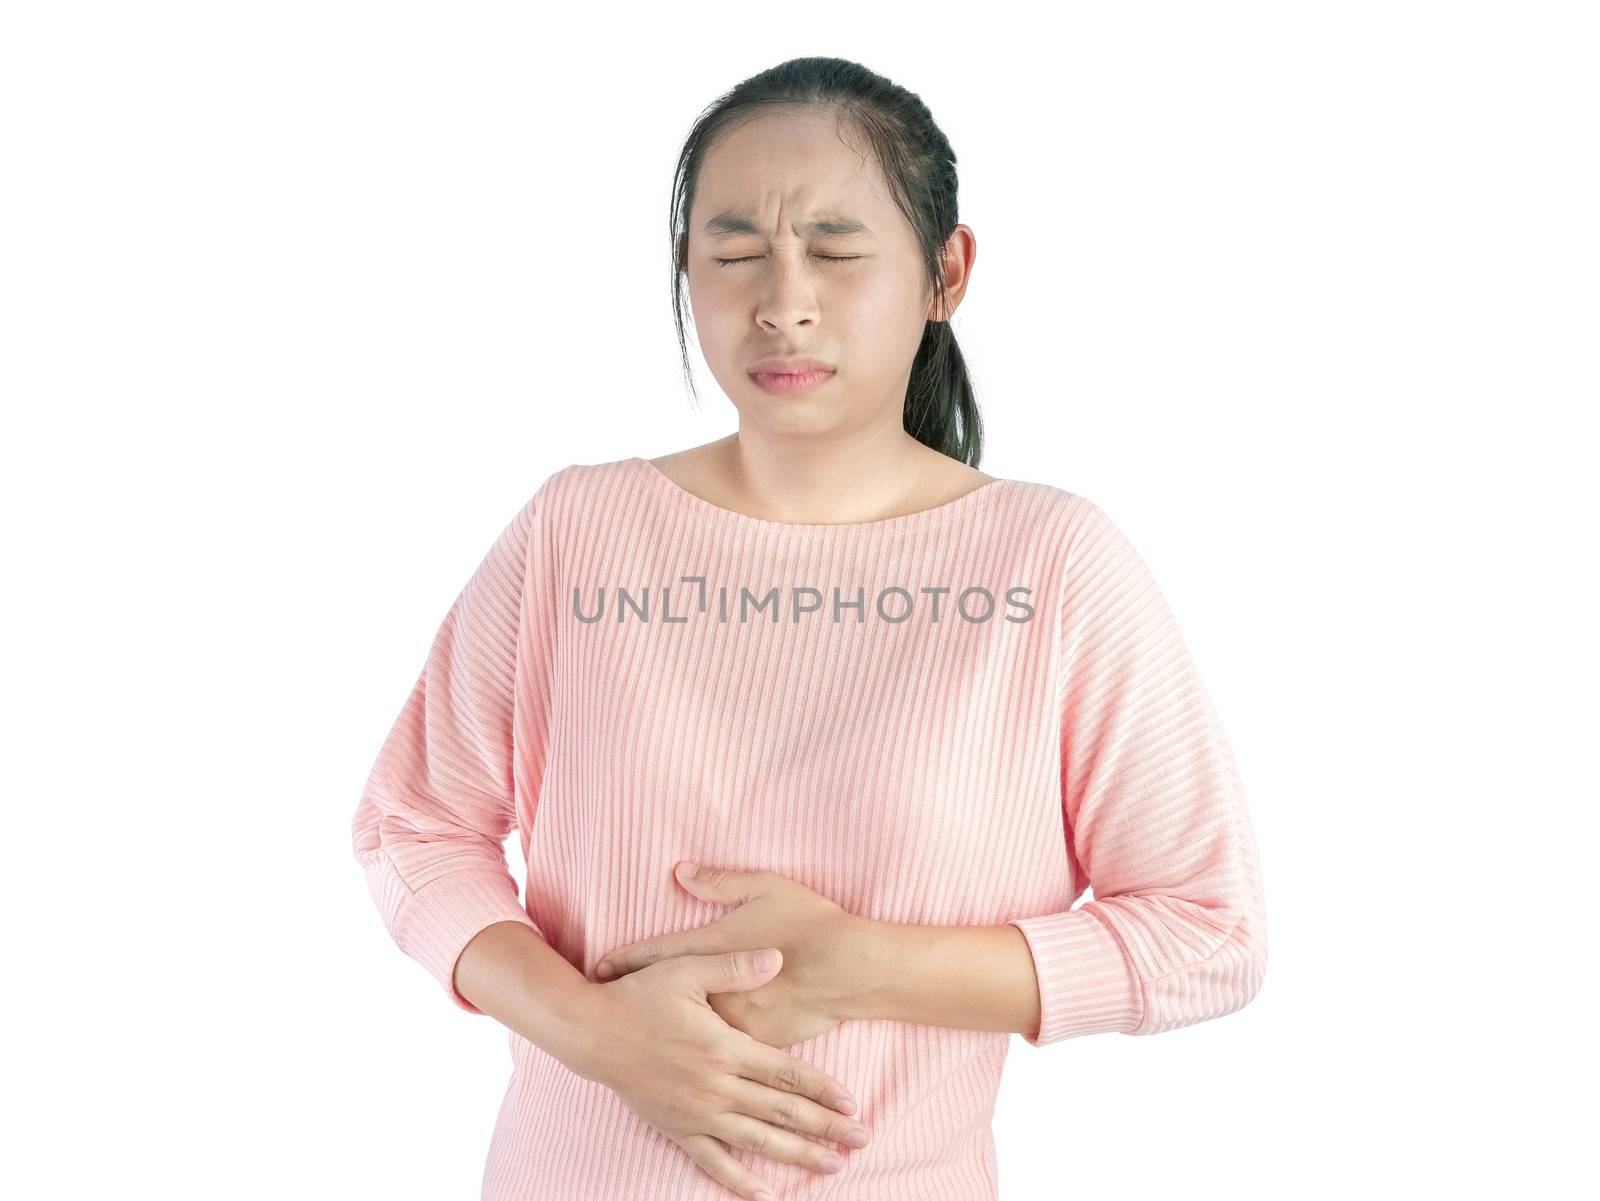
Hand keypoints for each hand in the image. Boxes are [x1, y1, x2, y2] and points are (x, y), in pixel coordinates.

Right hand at [574, 947, 871, 1199]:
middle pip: (781, 1113)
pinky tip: (766, 1195)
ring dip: (797, 1155)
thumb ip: (734, 966)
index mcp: (723, 1048)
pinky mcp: (677, 1128)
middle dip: (825, 1128)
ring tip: (832, 1166)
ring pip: (757, 1141)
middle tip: (861, 1139)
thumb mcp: (685, 969)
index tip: (853, 1104)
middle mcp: (715, 1087)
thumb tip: (778, 958)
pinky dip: (741, 1181)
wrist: (591, 1032)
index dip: (822, 1091)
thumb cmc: (639, 995)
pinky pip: (713, 1161)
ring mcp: (697, 1113)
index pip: (785, 1075)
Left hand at [594, 862, 864, 1048]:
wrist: (851, 970)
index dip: (625, 960)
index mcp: (715, 947)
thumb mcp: (766, 888)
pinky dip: (702, 1051)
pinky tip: (682, 1061)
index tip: (596, 969)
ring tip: (628, 1039)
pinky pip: (723, 1051)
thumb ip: (721, 881)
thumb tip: (681, 871)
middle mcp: (717, 988)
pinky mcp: (757, 1044)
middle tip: (598, 1005)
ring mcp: (735, 1020)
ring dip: (659, 1031)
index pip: (658, 954)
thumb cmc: (811, 923)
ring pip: (688, 1030)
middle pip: (664, 996)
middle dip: (631, 999)